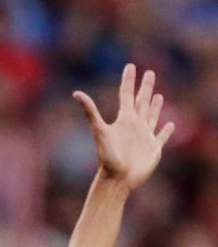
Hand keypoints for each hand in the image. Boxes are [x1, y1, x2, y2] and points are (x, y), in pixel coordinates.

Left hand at [74, 63, 173, 191]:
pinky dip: (166, 131)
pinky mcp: (153, 149)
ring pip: (151, 117)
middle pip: (141, 101)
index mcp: (124, 120)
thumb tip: (75, 93)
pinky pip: (162, 137)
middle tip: (149, 72)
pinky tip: (170, 125)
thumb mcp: (99, 131)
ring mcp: (144, 137)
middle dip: (145, 87)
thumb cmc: (108, 157)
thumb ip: (90, 111)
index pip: (126, 94)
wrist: (116, 180)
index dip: (128, 80)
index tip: (130, 66)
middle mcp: (134, 126)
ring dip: (155, 106)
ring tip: (158, 95)